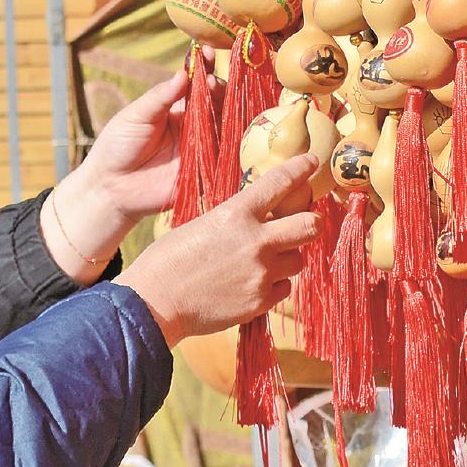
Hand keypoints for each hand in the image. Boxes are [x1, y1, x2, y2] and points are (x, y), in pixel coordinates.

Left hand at [42, 71, 217, 281]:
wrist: (111, 187)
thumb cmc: (118, 146)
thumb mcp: (136, 115)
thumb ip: (160, 97)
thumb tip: (183, 73)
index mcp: (175, 109)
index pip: (196, 84)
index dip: (204, 69)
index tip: (208, 53)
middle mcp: (192, 126)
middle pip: (215, 101)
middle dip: (218, 87)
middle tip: (212, 80)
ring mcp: (200, 147)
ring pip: (222, 124)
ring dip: (225, 108)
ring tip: (218, 95)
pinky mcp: (204, 170)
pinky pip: (223, 154)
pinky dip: (230, 139)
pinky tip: (231, 125)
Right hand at [117, 155, 322, 346]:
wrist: (155, 303)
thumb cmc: (167, 260)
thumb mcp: (202, 225)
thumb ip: (235, 220)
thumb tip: (258, 219)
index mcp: (236, 214)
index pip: (280, 183)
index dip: (301, 169)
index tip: (311, 163)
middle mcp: (256, 241)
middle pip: (309, 225)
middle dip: (311, 222)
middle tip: (306, 222)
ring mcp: (261, 273)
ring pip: (298, 260)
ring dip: (286, 257)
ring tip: (263, 261)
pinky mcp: (260, 301)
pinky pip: (284, 288)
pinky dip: (273, 284)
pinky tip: (251, 284)